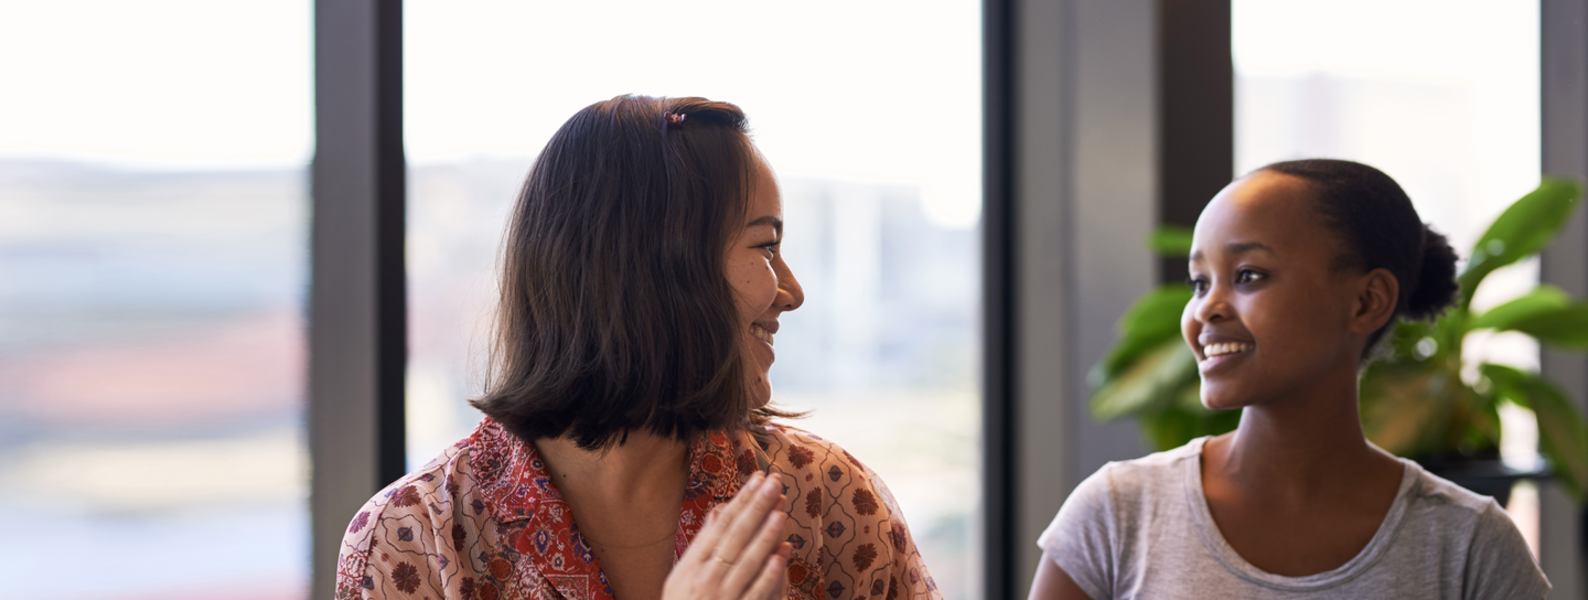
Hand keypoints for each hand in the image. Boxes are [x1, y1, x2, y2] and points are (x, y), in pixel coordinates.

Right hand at [663, 472, 792, 599]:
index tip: (757, 479)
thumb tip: (718, 512)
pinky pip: (754, 593)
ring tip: (780, 511)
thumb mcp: (681, 577)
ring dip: (764, 536)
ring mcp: (719, 598)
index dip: (740, 501)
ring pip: (746, 561)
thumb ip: (701, 546)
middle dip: (755, 507)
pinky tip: (781, 556)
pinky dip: (767, 574)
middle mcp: (703, 578)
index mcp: (691, 566)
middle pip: (734, 537)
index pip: (720, 526)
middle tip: (774, 482)